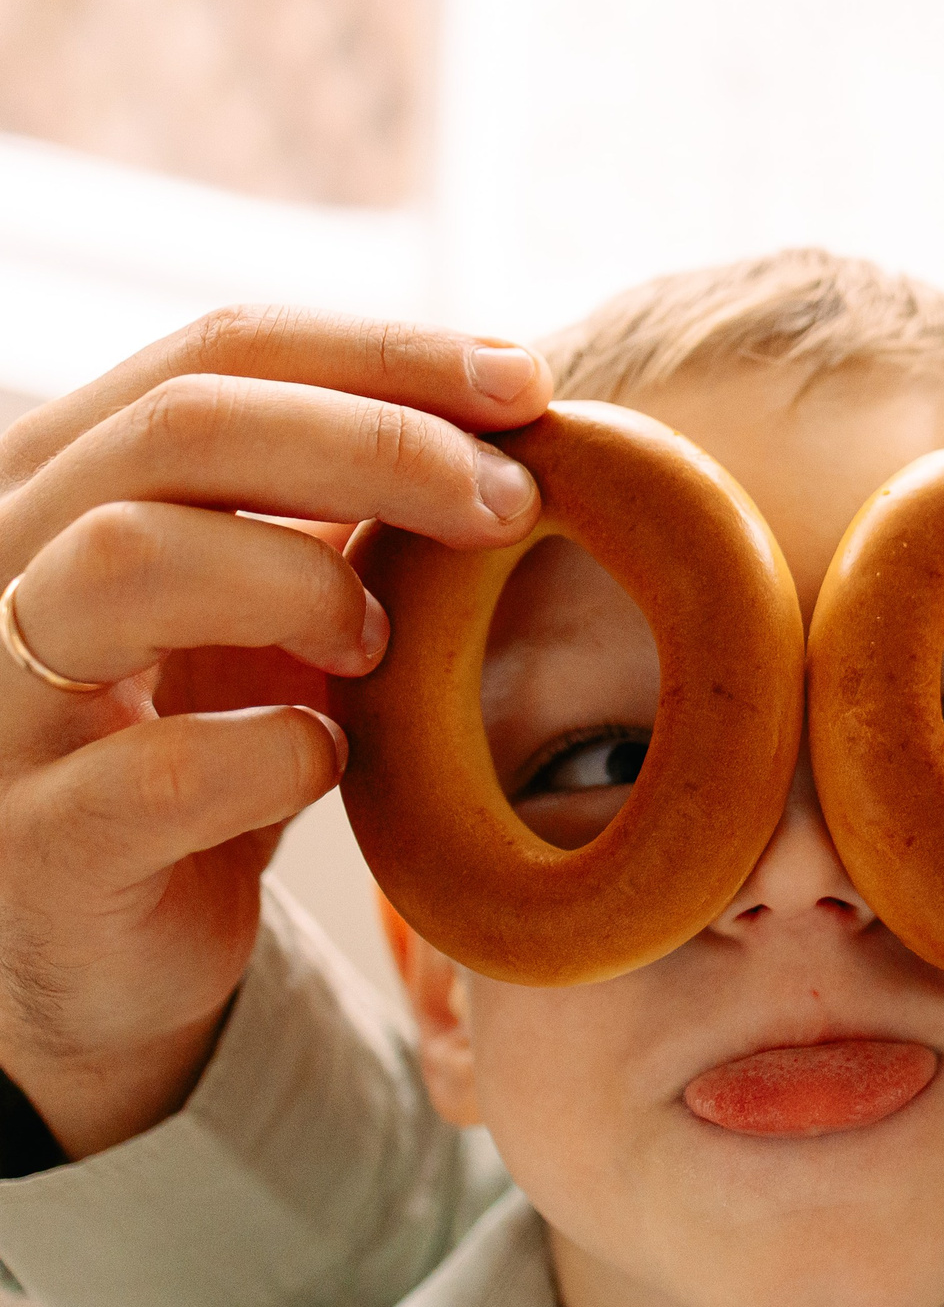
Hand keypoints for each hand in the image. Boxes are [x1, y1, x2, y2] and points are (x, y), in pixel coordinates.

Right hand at [0, 308, 550, 1158]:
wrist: (106, 955)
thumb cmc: (203, 742)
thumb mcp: (271, 603)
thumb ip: (340, 509)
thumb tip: (511, 411)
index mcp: (68, 476)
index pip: (217, 352)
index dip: (384, 353)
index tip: (529, 381)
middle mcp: (3, 558)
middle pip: (182, 427)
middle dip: (379, 444)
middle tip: (509, 502)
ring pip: (125, 557)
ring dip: (302, 580)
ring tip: (381, 643)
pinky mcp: (37, 842)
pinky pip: (153, 771)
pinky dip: (275, 755)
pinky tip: (328, 762)